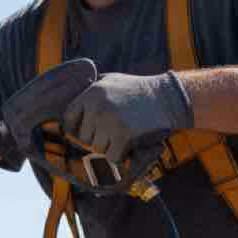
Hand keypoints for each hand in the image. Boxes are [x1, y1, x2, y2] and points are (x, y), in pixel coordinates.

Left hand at [61, 71, 191, 161]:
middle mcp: (97, 107)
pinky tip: (129, 144)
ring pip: (96, 148)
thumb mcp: (111, 80)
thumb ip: (90, 90)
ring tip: (123, 133)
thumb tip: (67, 104)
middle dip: (95, 137)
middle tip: (112, 130)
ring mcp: (109, 121)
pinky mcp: (124, 135)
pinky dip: (120, 155)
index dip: (76, 127)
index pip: (69, 118)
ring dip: (109, 146)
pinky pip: (111, 157)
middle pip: (82, 137)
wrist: (169, 98)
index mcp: (91, 93)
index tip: (87, 129)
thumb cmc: (138, 89)